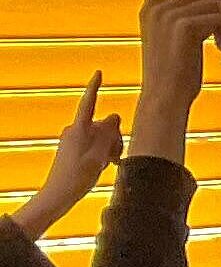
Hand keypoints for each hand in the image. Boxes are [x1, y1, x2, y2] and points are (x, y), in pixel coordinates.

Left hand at [15, 74, 119, 237]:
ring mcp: (74, 140)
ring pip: (102, 135)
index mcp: (79, 129)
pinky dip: (104, 152)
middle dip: (115, 136)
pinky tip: (105, 165)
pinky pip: (95, 144)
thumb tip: (114, 116)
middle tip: (115, 156)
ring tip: (110, 163)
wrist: (59, 194)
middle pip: (103, 124)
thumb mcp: (99, 154)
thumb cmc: (77, 176)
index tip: (99, 73)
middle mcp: (75, 131)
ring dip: (111, 147)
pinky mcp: (75, 149)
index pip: (89, 103)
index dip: (95, 87)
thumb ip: (108, 133)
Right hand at [135, 0, 220, 135]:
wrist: (165, 96)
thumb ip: (185, 22)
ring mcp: (168, 17)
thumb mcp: (174, 43)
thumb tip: (217, 9)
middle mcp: (155, 11)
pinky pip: (217, 17)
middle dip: (220, 3)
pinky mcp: (183, 26)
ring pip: (211, 3)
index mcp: (148, 13)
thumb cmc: (174, 77)